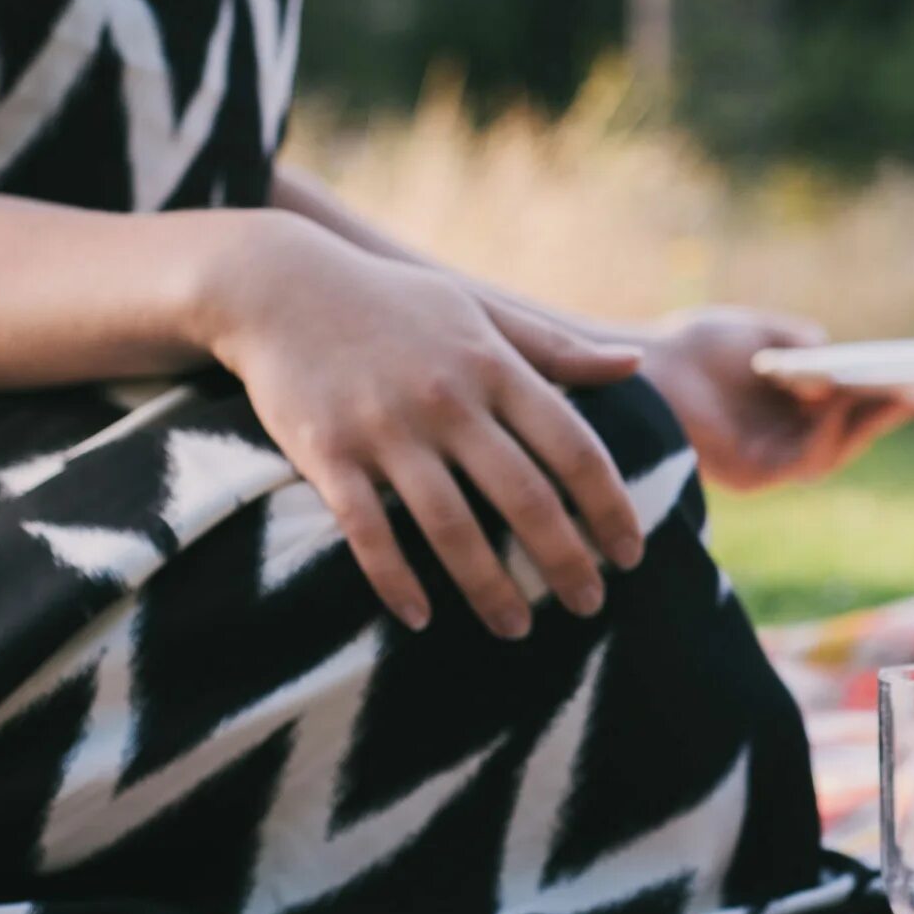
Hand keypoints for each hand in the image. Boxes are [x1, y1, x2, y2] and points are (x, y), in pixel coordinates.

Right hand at [198, 220, 648, 636]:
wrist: (279, 285)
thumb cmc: (393, 304)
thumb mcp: (480, 311)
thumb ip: (557, 347)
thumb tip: (635, 365)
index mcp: (494, 366)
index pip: (573, 447)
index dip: (608, 505)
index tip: (632, 552)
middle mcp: (448, 400)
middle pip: (524, 496)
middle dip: (566, 560)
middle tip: (591, 605)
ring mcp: (386, 429)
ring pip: (451, 526)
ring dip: (490, 586)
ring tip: (518, 629)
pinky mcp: (327, 453)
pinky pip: (367, 530)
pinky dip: (396, 579)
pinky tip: (421, 617)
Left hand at [640, 308, 911, 492]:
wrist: (643, 363)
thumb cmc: (696, 345)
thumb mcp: (763, 335)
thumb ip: (803, 345)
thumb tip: (840, 360)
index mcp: (791, 413)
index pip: (851, 412)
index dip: (891, 400)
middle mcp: (783, 443)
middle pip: (851, 437)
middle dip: (890, 415)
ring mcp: (768, 463)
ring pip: (833, 453)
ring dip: (864, 425)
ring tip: (892, 395)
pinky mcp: (749, 475)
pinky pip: (800, 461)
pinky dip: (824, 436)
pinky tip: (835, 406)